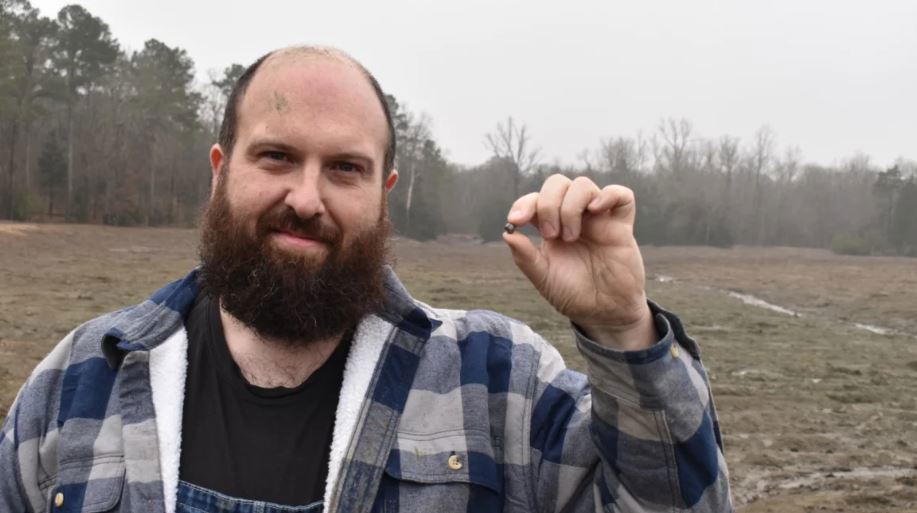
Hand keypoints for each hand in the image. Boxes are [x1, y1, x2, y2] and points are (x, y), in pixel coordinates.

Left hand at [502, 175, 655, 349]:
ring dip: (571, 206)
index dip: (523, 204)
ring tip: (571, 237)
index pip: (535, 200)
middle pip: (557, 184)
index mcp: (551, 227)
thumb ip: (526, 257)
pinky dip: (608, 195)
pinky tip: (596, 210)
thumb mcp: (544, 279)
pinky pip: (622, 196)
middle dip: (548, 204)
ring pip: (583, 185)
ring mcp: (597, 219)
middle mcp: (573, 217)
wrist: (605, 313)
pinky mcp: (621, 226)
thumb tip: (507, 234)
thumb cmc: (574, 294)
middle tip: (551, 234)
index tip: (516, 220)